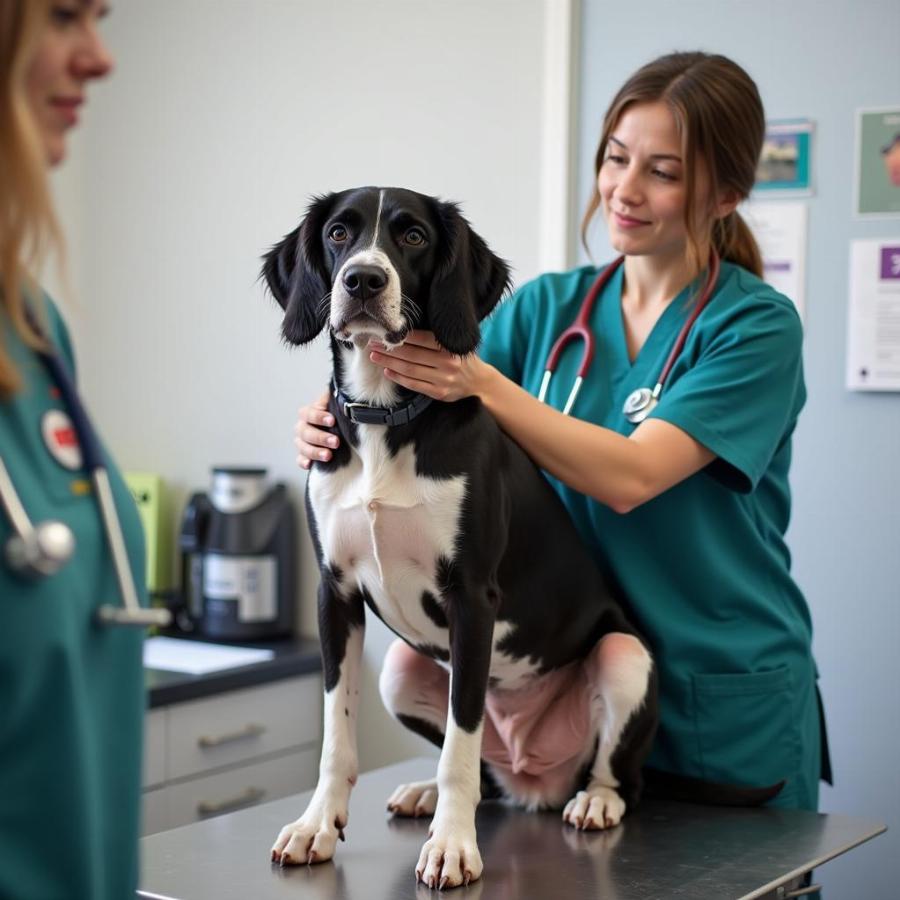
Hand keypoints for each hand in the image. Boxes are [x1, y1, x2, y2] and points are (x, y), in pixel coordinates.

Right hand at [294, 389, 338, 469]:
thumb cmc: (337, 414)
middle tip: (336, 442)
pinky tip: (310, 465)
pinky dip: (304, 462)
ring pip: (302, 447)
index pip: (308, 414)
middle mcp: (302, 427)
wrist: (339, 427)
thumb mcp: (336, 403)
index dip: (318, 417)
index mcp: (308, 413)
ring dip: (315, 452)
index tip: (332, 420)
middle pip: (305, 432)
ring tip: (328, 455)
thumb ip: (335, 400)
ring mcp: (302, 442)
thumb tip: (341, 399)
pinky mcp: (304, 456)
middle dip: (320, 437)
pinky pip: (299, 460)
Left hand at [368, 330, 486, 401]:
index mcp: (449, 347)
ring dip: (389, 363)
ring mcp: (443, 379)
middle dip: (389, 349)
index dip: (399, 336)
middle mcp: (447, 363)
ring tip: (375, 356)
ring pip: (410, 370)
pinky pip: (415, 385)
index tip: (383, 332)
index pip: (420, 339)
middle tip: (372, 343)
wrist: (479, 381)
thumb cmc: (461, 358)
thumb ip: (433, 338)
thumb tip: (402, 330)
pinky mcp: (439, 393)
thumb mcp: (453, 343)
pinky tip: (387, 372)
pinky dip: (399, 378)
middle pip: (411, 354)